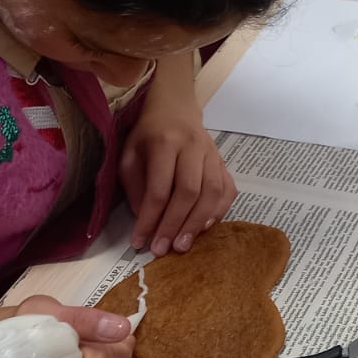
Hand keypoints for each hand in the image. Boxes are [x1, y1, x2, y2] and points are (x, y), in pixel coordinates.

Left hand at [119, 56, 235, 255]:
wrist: (175, 108)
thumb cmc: (147, 135)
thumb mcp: (129, 155)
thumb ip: (135, 187)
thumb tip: (147, 221)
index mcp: (164, 143)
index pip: (159, 188)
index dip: (149, 218)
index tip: (139, 242)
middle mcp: (192, 147)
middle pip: (189, 192)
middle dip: (175, 224)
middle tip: (164, 249)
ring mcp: (212, 154)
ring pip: (212, 192)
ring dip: (197, 222)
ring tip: (184, 245)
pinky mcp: (224, 162)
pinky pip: (228, 190)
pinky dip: (218, 212)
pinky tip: (204, 227)